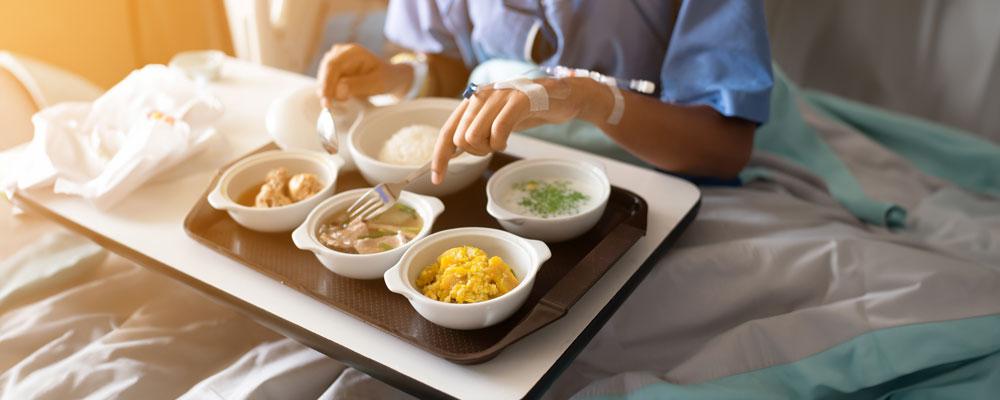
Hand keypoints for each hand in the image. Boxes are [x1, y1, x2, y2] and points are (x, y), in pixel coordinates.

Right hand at [316, 44, 410, 107]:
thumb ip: (359, 85)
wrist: (388, 78)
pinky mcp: (332, 70)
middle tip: (332, 106)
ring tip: (346, 100)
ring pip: (322, 78)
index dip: (327, 84)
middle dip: (326, 90)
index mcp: (352, 52)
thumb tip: (338, 90)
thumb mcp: (377, 83)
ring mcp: (334, 60)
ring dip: (329, 92)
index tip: (326, 101)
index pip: (333, 66)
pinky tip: (341, 99)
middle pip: (324, 72)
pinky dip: (330, 93)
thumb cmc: (385, 79)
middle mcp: (340, 53)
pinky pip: (325, 83)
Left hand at [431, 77, 603, 183]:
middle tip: (493, 146)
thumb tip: (450, 151)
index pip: (447, 132)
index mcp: (472, 101)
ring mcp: (499, 96)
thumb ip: (474, 131)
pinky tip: (507, 140)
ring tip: (502, 142)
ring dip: (488, 148)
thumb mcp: (496, 121)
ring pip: (473, 135)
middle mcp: (481, 96)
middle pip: (459, 139)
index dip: (439, 157)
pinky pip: (498, 129)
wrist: (562, 95)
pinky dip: (500, 141)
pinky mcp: (518, 100)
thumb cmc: (527, 111)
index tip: (437, 179)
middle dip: (474, 152)